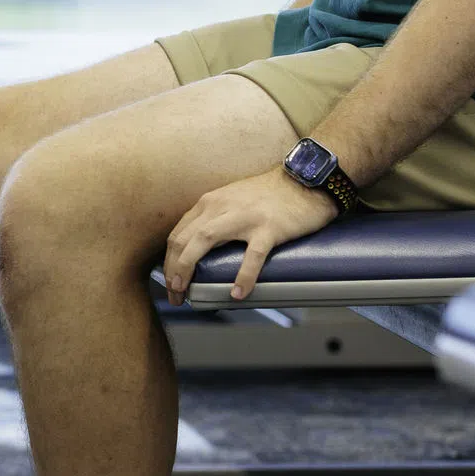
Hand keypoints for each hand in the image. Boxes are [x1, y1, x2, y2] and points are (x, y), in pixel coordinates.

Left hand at [161, 167, 342, 305]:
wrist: (305, 180)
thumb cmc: (269, 195)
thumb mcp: (231, 201)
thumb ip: (215, 219)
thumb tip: (200, 249)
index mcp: (209, 203)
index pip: (178, 235)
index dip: (169, 262)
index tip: (170, 283)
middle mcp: (220, 207)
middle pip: (183, 240)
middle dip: (172, 271)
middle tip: (174, 295)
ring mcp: (244, 217)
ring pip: (204, 241)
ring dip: (188, 269)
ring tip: (186, 293)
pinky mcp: (268, 228)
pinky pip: (252, 256)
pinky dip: (242, 276)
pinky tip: (237, 293)